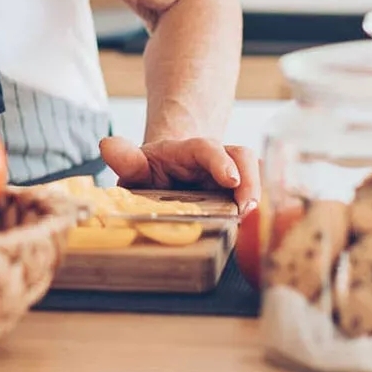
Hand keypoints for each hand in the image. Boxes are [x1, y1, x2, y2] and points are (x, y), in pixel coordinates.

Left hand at [100, 135, 261, 213]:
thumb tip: (107, 146)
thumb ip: (127, 159)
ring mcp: (232, 175)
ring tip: (253, 220)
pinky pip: (260, 193)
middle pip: (242, 157)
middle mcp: (216, 159)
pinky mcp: (240, 194)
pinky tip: (261, 226)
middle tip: (248, 208)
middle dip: (250, 180)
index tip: (231, 180)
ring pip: (256, 174)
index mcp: (188, 151)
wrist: (168, 174)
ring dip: (259, 195)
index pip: (207, 147)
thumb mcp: (137, 166)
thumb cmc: (152, 172)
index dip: (220, 161)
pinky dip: (264, 207)